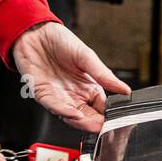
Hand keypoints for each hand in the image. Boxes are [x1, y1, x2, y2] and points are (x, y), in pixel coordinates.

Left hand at [11, 21, 130, 132]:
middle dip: (95, 123)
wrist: (36, 33)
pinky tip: (75, 114)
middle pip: (87, 115)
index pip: (102, 107)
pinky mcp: (43, 95)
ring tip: (93, 125)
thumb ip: (104, 75)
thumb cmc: (60, 41)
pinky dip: (64, 112)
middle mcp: (74, 94)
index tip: (117, 120)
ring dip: (81, 122)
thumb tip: (125, 90)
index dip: (109, 115)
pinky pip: (54, 107)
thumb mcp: (87, 57)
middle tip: (105, 127)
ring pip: (71, 116)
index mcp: (88, 86)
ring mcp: (59, 96)